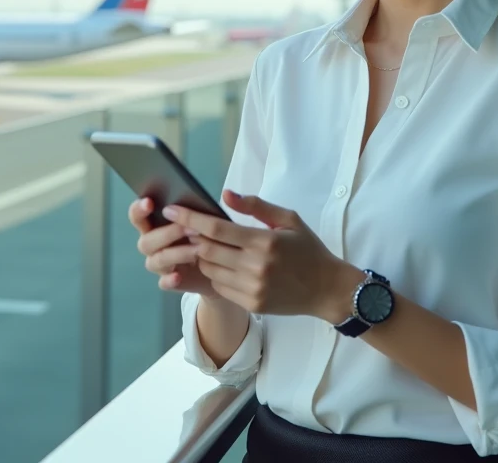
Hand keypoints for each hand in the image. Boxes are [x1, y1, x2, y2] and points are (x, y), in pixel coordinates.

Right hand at [128, 195, 219, 297]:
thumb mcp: (202, 220)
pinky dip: (169, 280)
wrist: (219, 265)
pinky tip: (179, 276)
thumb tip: (200, 200)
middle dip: (167, 234)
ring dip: (177, 253)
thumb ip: (195, 210)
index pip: (137, 216)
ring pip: (157, 260)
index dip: (139, 209)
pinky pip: (163, 283)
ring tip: (198, 250)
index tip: (150, 202)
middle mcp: (151, 244)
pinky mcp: (168, 281)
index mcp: (154, 225)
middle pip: (146, 241)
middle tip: (190, 228)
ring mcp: (158, 264)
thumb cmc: (206, 234)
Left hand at [162, 190, 361, 320]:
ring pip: (209, 270)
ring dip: (203, 256)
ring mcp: (252, 288)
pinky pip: (220, 286)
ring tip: (209, 246)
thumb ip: (255, 206)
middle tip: (187, 228)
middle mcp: (256, 266)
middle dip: (192, 237)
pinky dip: (216, 274)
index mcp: (264, 241)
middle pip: (206, 250)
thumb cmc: (308, 250)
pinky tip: (225, 266)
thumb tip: (225, 194)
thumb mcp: (288, 219)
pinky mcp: (251, 304)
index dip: (189, 218)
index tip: (171, 210)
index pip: (216, 228)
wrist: (327, 289)